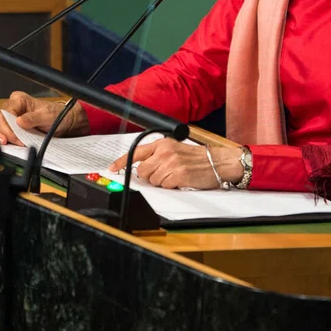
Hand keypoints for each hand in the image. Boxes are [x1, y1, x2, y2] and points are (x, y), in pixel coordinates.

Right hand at [0, 91, 87, 145]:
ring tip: (6, 145)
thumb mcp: (47, 115)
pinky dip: (0, 140)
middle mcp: (11, 107)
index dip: (9, 127)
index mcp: (18, 100)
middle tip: (14, 143)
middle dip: (4, 133)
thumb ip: (33, 118)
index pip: (5, 113)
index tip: (16, 138)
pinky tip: (8, 146)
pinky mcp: (9, 128)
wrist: (62, 122)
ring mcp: (9, 118)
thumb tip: (19, 121)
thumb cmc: (55, 114)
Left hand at [108, 139, 243, 189]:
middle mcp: (165, 152)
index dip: (121, 161)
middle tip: (164, 174)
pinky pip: (164, 186)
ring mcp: (171, 164)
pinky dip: (171, 186)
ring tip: (175, 176)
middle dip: (150, 176)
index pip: (136, 152)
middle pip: (142, 171)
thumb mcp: (176, 149)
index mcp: (163, 144)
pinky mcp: (178, 175)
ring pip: (152, 181)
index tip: (112, 168)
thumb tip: (141, 168)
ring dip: (162, 182)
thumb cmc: (199, 158)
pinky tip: (181, 180)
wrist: (219, 162)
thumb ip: (158, 155)